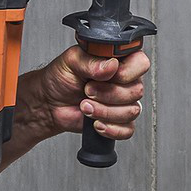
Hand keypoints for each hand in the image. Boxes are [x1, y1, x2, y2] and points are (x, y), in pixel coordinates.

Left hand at [23, 44, 150, 141]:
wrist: (49, 103)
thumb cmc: (61, 78)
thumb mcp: (72, 61)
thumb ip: (92, 61)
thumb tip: (111, 65)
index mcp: (118, 60)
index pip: (140, 63)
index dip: (126, 72)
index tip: (106, 75)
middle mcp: (125, 80)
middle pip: (136, 90)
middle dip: (108, 94)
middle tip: (88, 90)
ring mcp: (123, 102)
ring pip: (132, 111)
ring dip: (105, 111)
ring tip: (86, 105)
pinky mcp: (119, 122)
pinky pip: (127, 129)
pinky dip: (110, 128)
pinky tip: (96, 122)